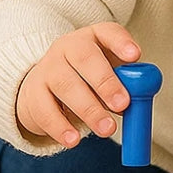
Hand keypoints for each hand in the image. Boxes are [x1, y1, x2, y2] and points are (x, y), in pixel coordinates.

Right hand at [15, 22, 139, 146]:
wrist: (43, 86)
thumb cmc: (86, 78)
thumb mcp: (108, 74)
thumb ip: (126, 83)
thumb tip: (140, 102)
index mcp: (92, 38)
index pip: (107, 32)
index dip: (121, 42)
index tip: (135, 56)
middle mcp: (68, 47)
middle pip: (85, 58)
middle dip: (105, 82)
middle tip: (123, 104)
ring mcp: (47, 68)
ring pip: (65, 84)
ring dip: (88, 109)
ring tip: (107, 129)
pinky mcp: (32, 93)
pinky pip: (44, 109)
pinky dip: (60, 127)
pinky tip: (74, 140)